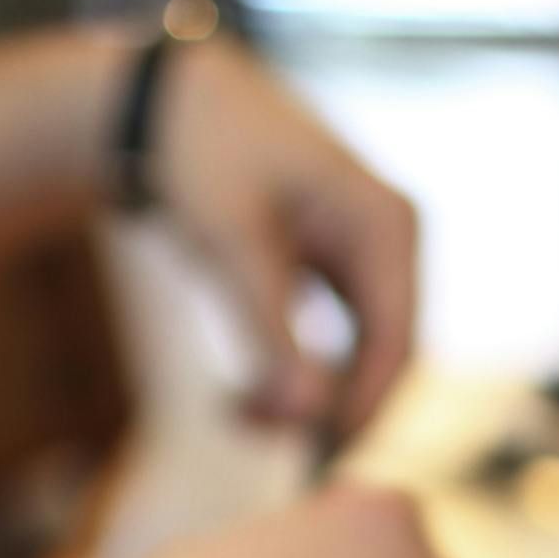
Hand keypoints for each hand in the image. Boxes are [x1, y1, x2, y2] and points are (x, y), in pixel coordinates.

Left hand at [0, 32, 417, 441]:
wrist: (161, 99)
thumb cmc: (202, 154)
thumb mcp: (235, 247)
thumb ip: (273, 336)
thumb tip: (308, 419)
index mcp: (389, 225)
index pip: (397, 346)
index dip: (357, 410)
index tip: (306, 458)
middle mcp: (389, 241)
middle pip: (379, 360)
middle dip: (321, 409)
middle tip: (252, 441)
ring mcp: (360, 256)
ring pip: (349, 359)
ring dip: (298, 398)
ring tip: (228, 416)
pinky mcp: (327, 269)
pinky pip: (323, 344)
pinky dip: (284, 373)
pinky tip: (233, 398)